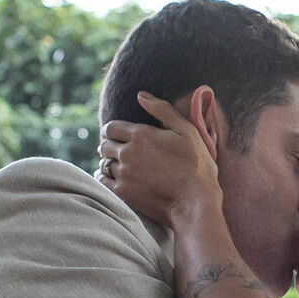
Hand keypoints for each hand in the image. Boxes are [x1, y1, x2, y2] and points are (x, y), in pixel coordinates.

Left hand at [99, 93, 220, 227]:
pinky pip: (102, 181)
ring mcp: (124, 174)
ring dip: (109, 163)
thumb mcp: (186, 130)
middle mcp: (127, 153)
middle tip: (119, 151)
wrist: (195, 202)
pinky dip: (104, 178)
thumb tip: (140, 95)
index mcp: (141, 134)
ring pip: (103, 164)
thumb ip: (162, 110)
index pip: (111, 128)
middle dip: (110, 146)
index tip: (118, 136)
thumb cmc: (196, 165)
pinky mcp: (122, 193)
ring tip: (120, 167)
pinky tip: (113, 179)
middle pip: (104, 145)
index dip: (113, 131)